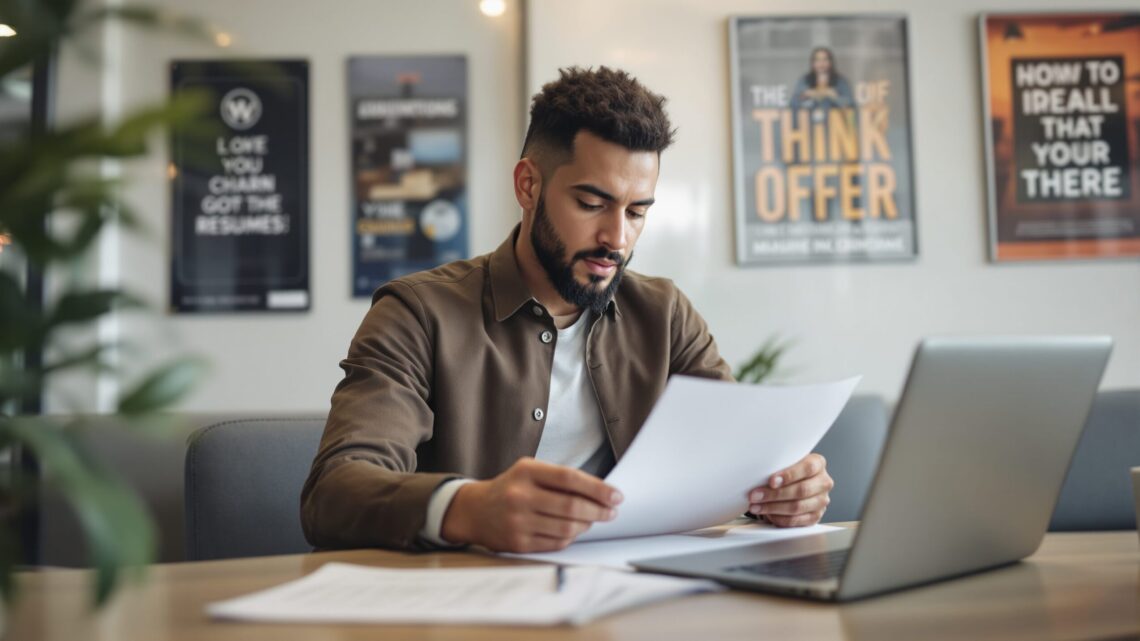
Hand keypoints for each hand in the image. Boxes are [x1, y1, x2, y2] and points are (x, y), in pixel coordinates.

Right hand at [441, 457, 621, 552]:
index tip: (616, 495)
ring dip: (587, 525)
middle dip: (598, 511)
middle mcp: (520, 496)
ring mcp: (518, 521)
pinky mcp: (518, 543)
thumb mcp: (529, 470)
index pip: (570, 479)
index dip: (598, 488)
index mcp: (526, 471)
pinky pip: (556, 543)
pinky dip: (571, 537)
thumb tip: (600, 492)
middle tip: (611, 512)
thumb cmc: (511, 487)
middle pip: (571, 506)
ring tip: (593, 520)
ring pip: (566, 528)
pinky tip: (574, 530)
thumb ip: (559, 478)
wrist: (475, 510)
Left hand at [748, 453, 832, 526]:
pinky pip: (796, 520)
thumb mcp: (785, 463)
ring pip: (797, 507)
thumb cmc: (788, 471)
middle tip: (756, 496)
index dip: (789, 475)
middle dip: (775, 494)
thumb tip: (758, 473)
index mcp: (818, 463)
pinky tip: (768, 515)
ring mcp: (821, 501)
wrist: (795, 483)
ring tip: (757, 507)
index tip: (771, 481)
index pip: (807, 468)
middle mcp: (823, 482)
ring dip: (773, 508)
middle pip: (801, 490)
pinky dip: (780, 519)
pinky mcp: (815, 516)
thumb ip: (778, 465)